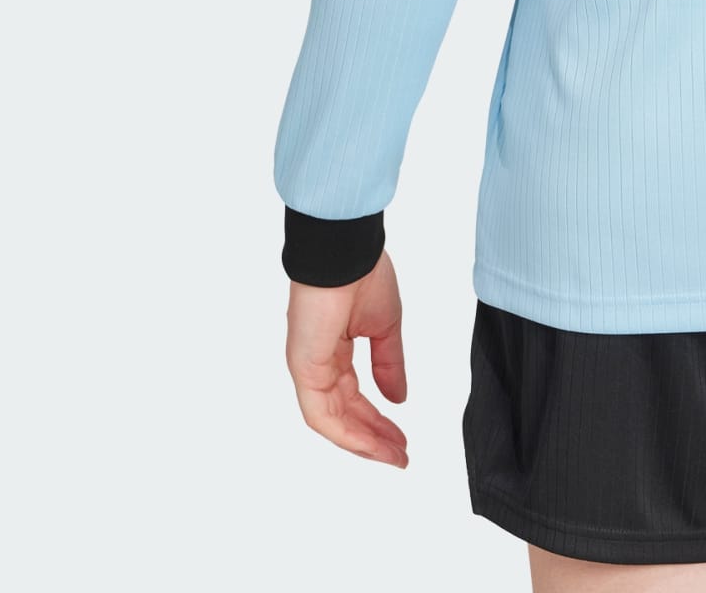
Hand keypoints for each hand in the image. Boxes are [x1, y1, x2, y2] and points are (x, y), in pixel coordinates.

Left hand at [285, 251, 408, 465]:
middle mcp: (318, 362)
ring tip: (392, 456)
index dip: (378, 420)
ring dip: (364, 442)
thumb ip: (389, 364)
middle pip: (344, 414)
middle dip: (373, 437)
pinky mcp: (304, 369)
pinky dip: (347, 434)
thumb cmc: (363, 273)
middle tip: (399, 455)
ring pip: (333, 421)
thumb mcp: (386, 326)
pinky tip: (371, 444)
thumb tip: (398, 398)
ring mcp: (308, 368)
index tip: (401, 437)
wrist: (346, 251)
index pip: (355, 396)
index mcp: (334, 350)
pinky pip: (322, 414)